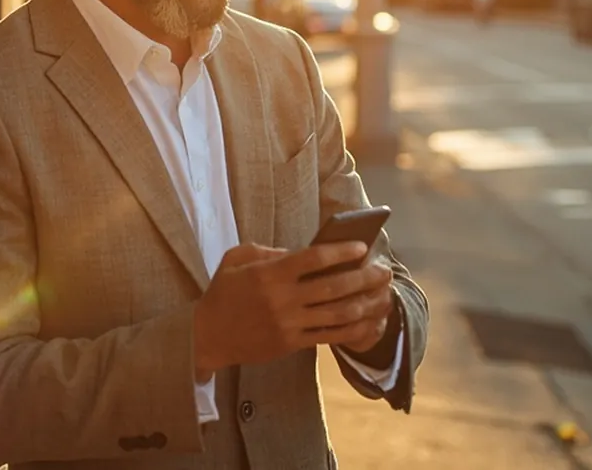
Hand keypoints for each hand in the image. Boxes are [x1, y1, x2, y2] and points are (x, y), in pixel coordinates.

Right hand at [192, 242, 394, 378]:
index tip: (361, 248)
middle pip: (334, 286)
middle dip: (364, 278)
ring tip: (384, 296)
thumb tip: (297, 252)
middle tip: (384, 272)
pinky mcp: (292, 343)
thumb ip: (267, 251)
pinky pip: (330, 336)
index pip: (314, 259)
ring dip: (366, 304)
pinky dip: (354, 330)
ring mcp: (289, 323)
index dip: (341, 251)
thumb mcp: (235, 259)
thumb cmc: (222, 292)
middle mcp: (283, 299)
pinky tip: (370, 322)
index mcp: (270, 273)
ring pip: (337, 313)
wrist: (207, 335)